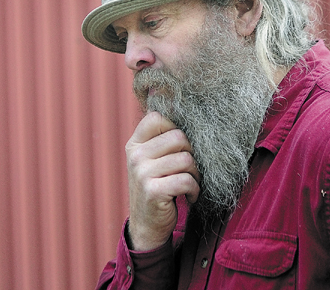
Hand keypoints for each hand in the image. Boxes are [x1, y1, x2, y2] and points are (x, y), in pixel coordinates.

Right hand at [126, 111, 200, 250]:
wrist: (147, 224)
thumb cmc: (156, 186)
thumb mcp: (151, 160)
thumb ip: (161, 139)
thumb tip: (176, 104)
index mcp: (134, 144)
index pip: (157, 118)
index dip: (175, 128)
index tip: (179, 147)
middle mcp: (135, 156)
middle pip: (178, 137)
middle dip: (190, 154)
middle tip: (187, 170)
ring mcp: (141, 173)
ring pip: (186, 159)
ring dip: (195, 174)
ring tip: (187, 183)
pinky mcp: (152, 190)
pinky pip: (186, 180)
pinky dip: (194, 190)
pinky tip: (188, 196)